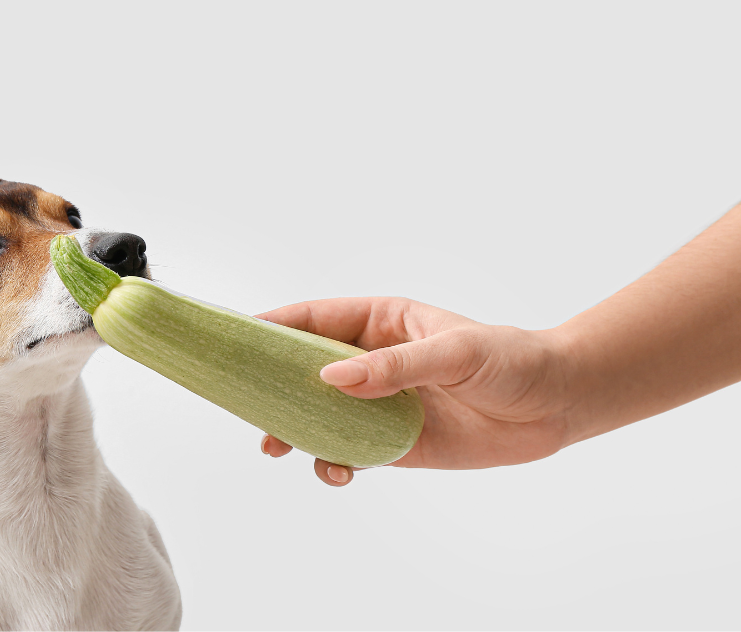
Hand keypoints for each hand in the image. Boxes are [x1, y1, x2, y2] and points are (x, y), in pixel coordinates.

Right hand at [256, 297, 572, 486]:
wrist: (553, 407)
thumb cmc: (511, 361)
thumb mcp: (455, 353)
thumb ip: (394, 367)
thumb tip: (331, 380)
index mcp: (380, 322)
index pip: (314, 320)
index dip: (273, 327)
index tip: (238, 339)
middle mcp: (371, 361)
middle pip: (303, 369)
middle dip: (271, 385)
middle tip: (243, 403)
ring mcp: (379, 403)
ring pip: (318, 414)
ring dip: (292, 429)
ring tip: (274, 446)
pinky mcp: (393, 443)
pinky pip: (348, 452)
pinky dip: (332, 463)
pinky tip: (339, 472)